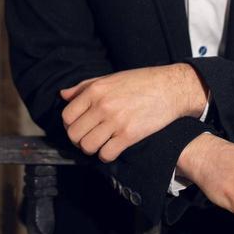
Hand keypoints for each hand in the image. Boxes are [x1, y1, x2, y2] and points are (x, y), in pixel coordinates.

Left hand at [60, 63, 206, 161]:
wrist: (171, 88)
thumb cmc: (141, 82)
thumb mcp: (111, 78)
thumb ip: (85, 86)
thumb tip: (63, 95)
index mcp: (96, 90)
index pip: (67, 116)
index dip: (70, 125)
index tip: (80, 126)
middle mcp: (103, 105)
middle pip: (74, 134)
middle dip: (79, 140)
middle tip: (89, 138)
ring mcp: (115, 121)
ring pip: (87, 146)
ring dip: (91, 149)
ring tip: (100, 144)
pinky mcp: (129, 134)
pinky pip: (106, 154)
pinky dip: (106, 155)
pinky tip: (113, 148)